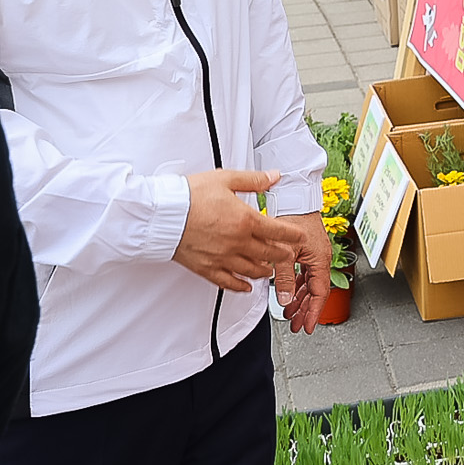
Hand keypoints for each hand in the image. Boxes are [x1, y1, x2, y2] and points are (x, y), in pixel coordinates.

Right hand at [173, 170, 299, 291]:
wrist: (164, 214)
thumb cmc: (190, 195)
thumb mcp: (225, 179)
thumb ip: (253, 180)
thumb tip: (274, 177)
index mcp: (245, 220)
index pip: (278, 231)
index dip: (292, 235)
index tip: (299, 237)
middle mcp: (237, 242)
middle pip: (268, 253)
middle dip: (282, 255)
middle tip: (289, 255)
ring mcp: (222, 258)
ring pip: (251, 270)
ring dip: (264, 271)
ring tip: (270, 270)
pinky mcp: (206, 268)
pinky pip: (228, 282)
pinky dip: (240, 286)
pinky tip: (246, 287)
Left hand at [270, 211, 333, 333]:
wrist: (293, 196)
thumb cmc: (293, 216)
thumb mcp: (285, 252)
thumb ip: (284, 277)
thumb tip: (284, 300)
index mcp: (320, 259)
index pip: (320, 293)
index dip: (313, 312)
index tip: (307, 326)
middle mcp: (320, 258)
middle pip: (315, 291)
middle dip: (306, 310)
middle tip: (297, 324)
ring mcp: (314, 254)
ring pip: (309, 283)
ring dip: (300, 299)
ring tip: (290, 312)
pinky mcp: (307, 250)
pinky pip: (305, 273)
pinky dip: (297, 285)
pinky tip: (290, 291)